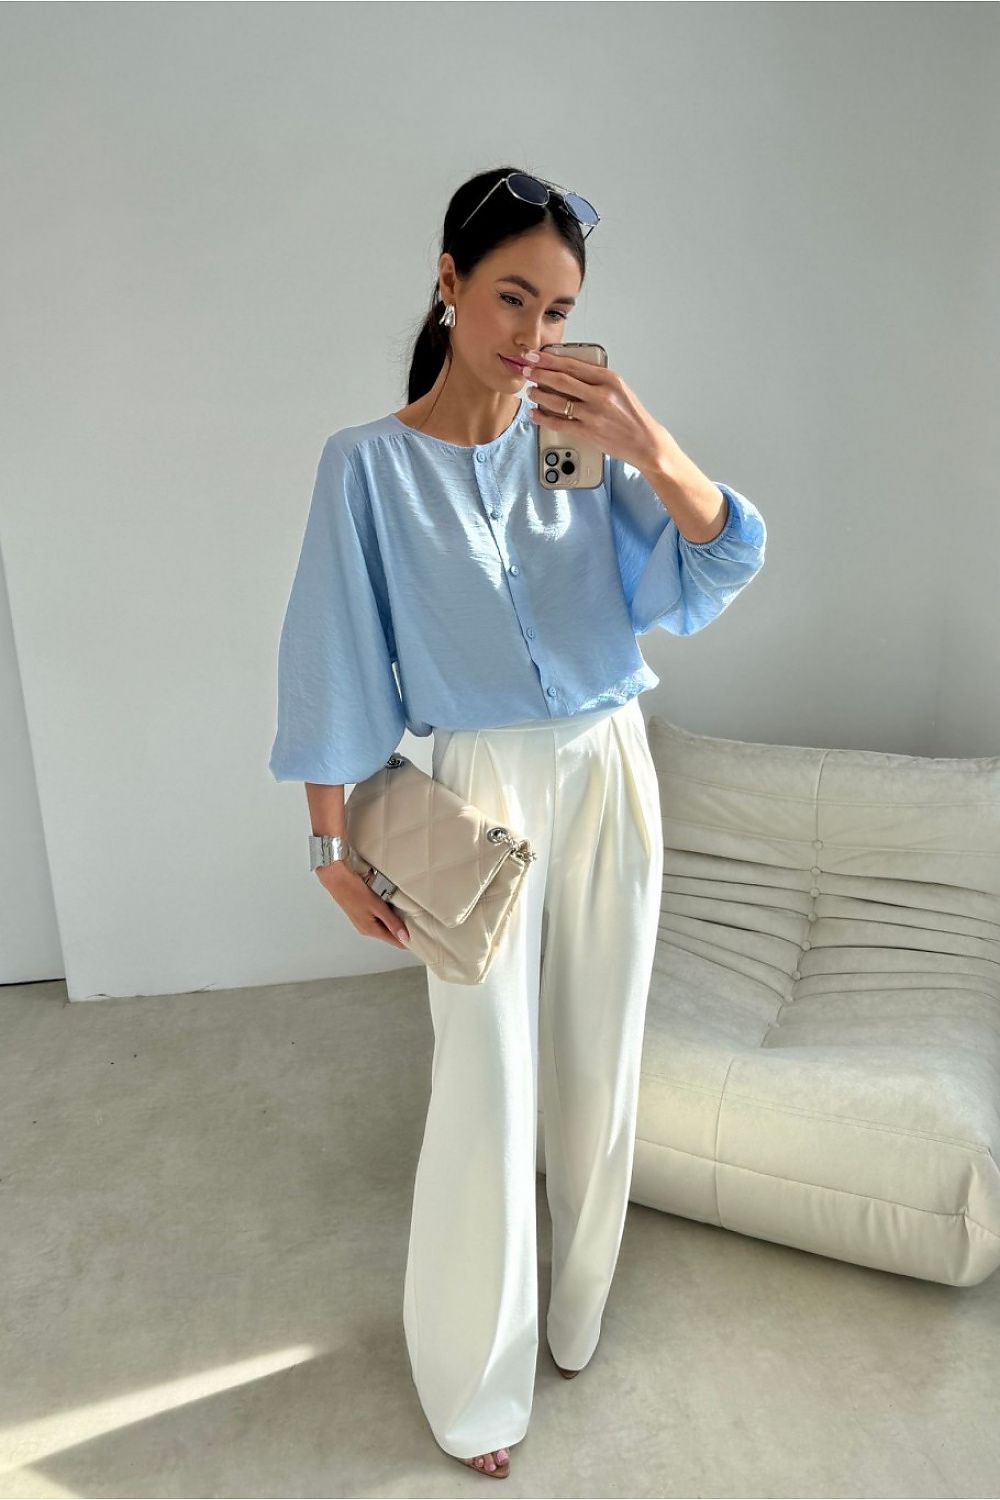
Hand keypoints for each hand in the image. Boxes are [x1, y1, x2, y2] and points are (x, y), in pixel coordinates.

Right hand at [316, 861, 410, 949]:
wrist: (335, 876)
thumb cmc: (352, 889)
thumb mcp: (376, 906)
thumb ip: (391, 922)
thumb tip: (404, 937)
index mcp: (370, 929)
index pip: (394, 941)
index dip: (408, 939)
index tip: (420, 936)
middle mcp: (366, 927)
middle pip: (390, 933)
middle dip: (402, 928)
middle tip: (417, 919)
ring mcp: (363, 919)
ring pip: (384, 923)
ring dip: (394, 918)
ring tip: (405, 910)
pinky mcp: (361, 910)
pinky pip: (378, 915)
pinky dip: (386, 910)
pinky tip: (391, 902)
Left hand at [525, 350, 679, 471]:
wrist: (645, 442)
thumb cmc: (632, 416)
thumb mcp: (619, 389)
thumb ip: (596, 380)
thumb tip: (567, 371)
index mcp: (609, 379)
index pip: (572, 365)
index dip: (549, 359)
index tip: (535, 356)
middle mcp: (600, 395)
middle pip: (561, 380)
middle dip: (539, 374)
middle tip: (525, 370)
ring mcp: (593, 415)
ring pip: (557, 401)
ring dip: (539, 395)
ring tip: (531, 391)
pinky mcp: (588, 432)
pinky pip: (559, 423)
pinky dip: (543, 417)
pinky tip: (535, 413)